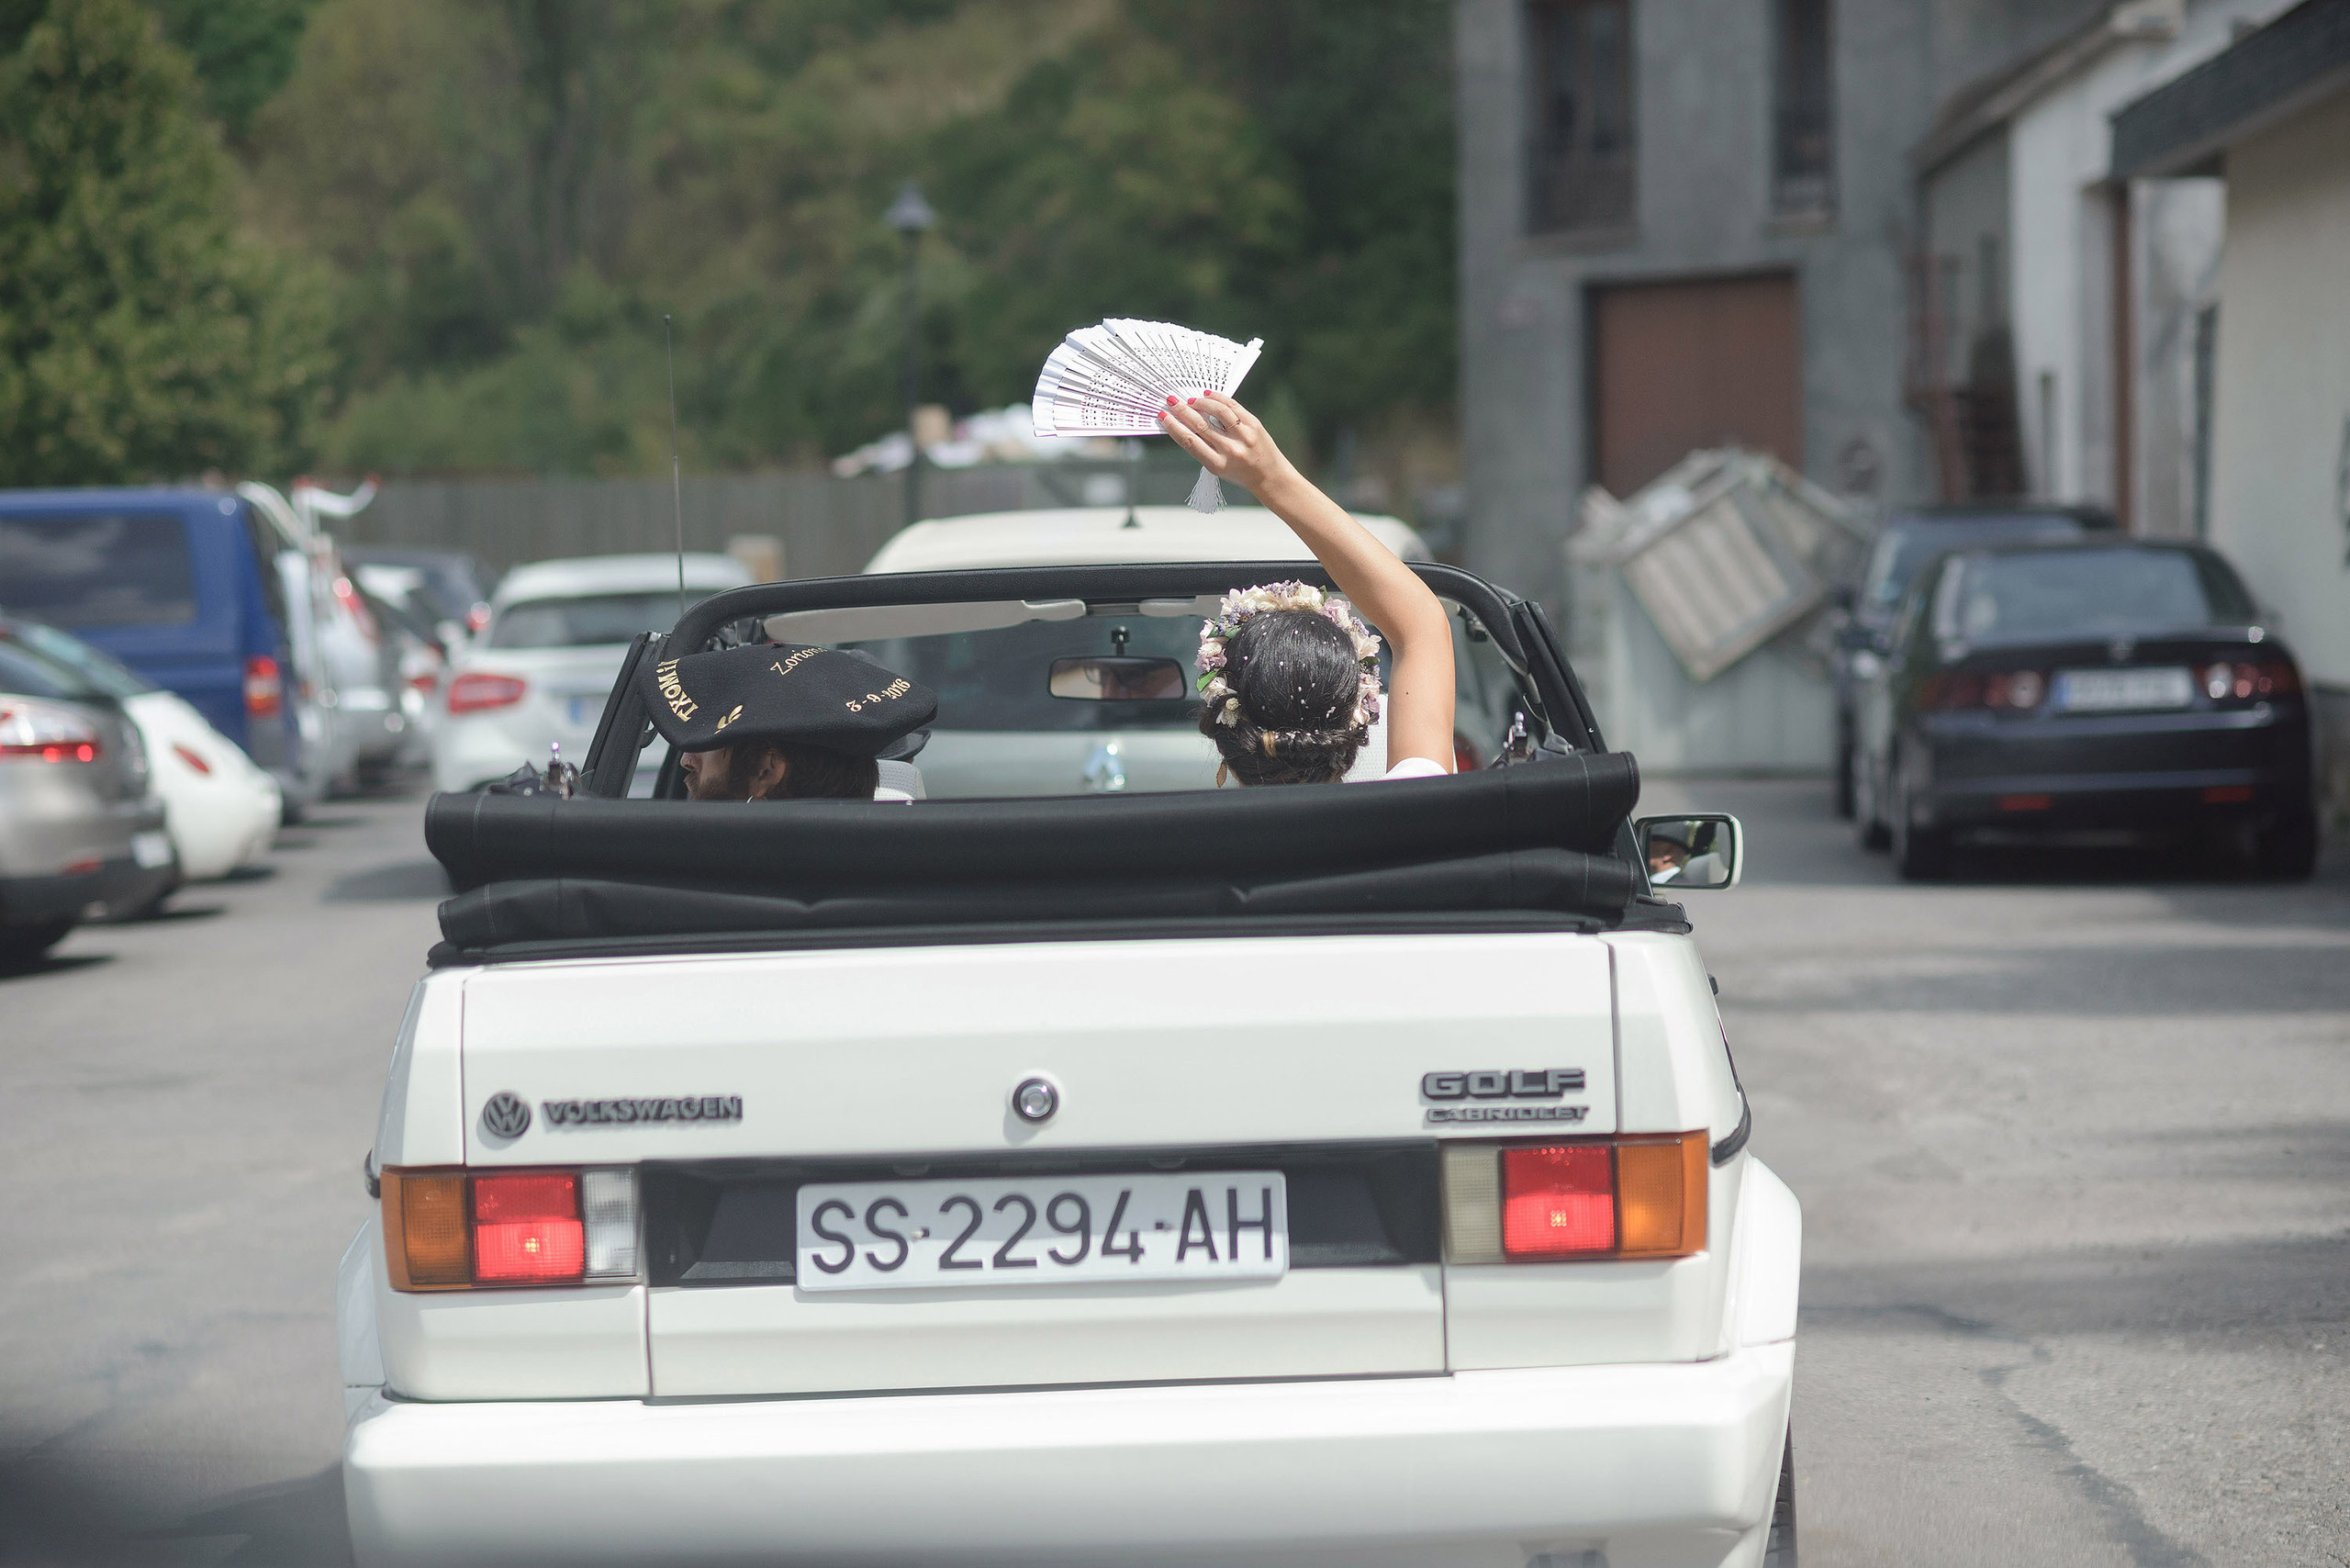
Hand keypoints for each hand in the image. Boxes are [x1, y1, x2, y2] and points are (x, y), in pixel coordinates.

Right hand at [1156, 392, 1298, 501]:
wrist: (1270, 476)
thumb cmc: (1240, 473)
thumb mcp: (1217, 467)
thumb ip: (1203, 447)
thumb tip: (1184, 422)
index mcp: (1217, 465)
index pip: (1190, 442)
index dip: (1174, 427)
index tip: (1164, 416)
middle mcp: (1230, 450)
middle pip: (1200, 425)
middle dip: (1182, 410)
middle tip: (1171, 401)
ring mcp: (1244, 436)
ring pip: (1217, 412)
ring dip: (1200, 402)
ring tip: (1190, 400)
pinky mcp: (1254, 424)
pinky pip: (1233, 406)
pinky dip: (1218, 398)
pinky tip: (1208, 395)